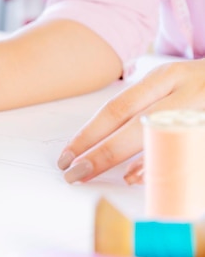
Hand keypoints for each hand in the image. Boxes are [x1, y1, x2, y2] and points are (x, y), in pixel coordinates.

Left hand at [57, 59, 204, 183]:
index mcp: (165, 78)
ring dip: (127, 164)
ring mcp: (203, 109)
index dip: (89, 134)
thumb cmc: (201, 86)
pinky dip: (162, 167)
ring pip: (160, 140)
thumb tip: (116, 155)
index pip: (117, 109)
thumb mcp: (172, 88)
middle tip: (73, 174)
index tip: (67, 155)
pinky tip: (138, 178)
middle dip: (100, 154)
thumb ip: (144, 112)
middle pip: (132, 126)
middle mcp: (184, 91)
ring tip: (97, 176)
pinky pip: (187, 152)